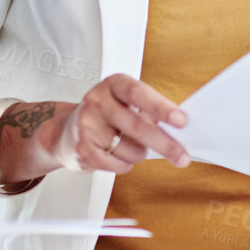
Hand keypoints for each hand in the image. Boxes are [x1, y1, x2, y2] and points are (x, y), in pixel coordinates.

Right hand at [45, 74, 189, 174]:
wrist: (67, 131)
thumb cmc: (107, 115)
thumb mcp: (126, 103)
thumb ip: (150, 112)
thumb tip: (179, 130)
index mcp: (113, 84)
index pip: (138, 93)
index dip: (161, 108)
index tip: (182, 121)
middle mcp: (97, 101)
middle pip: (137, 126)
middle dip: (164, 144)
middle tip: (182, 156)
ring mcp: (87, 125)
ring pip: (130, 149)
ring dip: (140, 154)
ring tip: (133, 147)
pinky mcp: (83, 149)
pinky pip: (118, 164)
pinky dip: (126, 164)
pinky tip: (118, 155)